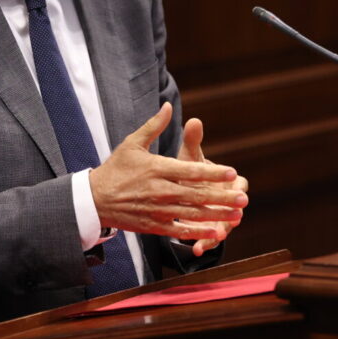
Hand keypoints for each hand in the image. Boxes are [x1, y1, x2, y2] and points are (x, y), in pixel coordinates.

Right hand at [89, 103, 247, 241]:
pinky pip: (180, 230)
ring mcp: (158, 210)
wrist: (94, 199)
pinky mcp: (154, 225)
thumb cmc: (115, 169)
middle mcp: (160, 191)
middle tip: (244, 198)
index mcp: (157, 169)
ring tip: (237, 215)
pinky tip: (216, 232)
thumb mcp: (132, 143)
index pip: (191, 171)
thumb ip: (154, 126)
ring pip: (193, 213)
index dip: (213, 172)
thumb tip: (168, 106)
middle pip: (197, 195)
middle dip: (222, 197)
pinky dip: (198, 232)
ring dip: (217, 215)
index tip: (232, 172)